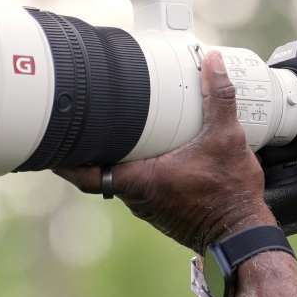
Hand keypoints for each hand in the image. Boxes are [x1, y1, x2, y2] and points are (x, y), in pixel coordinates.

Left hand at [54, 50, 275, 252]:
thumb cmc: (230, 195)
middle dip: (91, 150)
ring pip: (120, 181)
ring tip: (116, 132)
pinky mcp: (163, 214)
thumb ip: (218, 97)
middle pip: (99, 173)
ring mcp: (149, 208)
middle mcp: (138, 198)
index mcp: (141, 180)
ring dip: (116, 161)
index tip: (53, 140)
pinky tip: (150, 154)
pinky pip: (141, 189)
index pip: (84, 174)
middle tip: (85, 122)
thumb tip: (211, 62)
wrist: (244, 235)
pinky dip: (137, 172)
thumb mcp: (228, 138)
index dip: (63, 159)